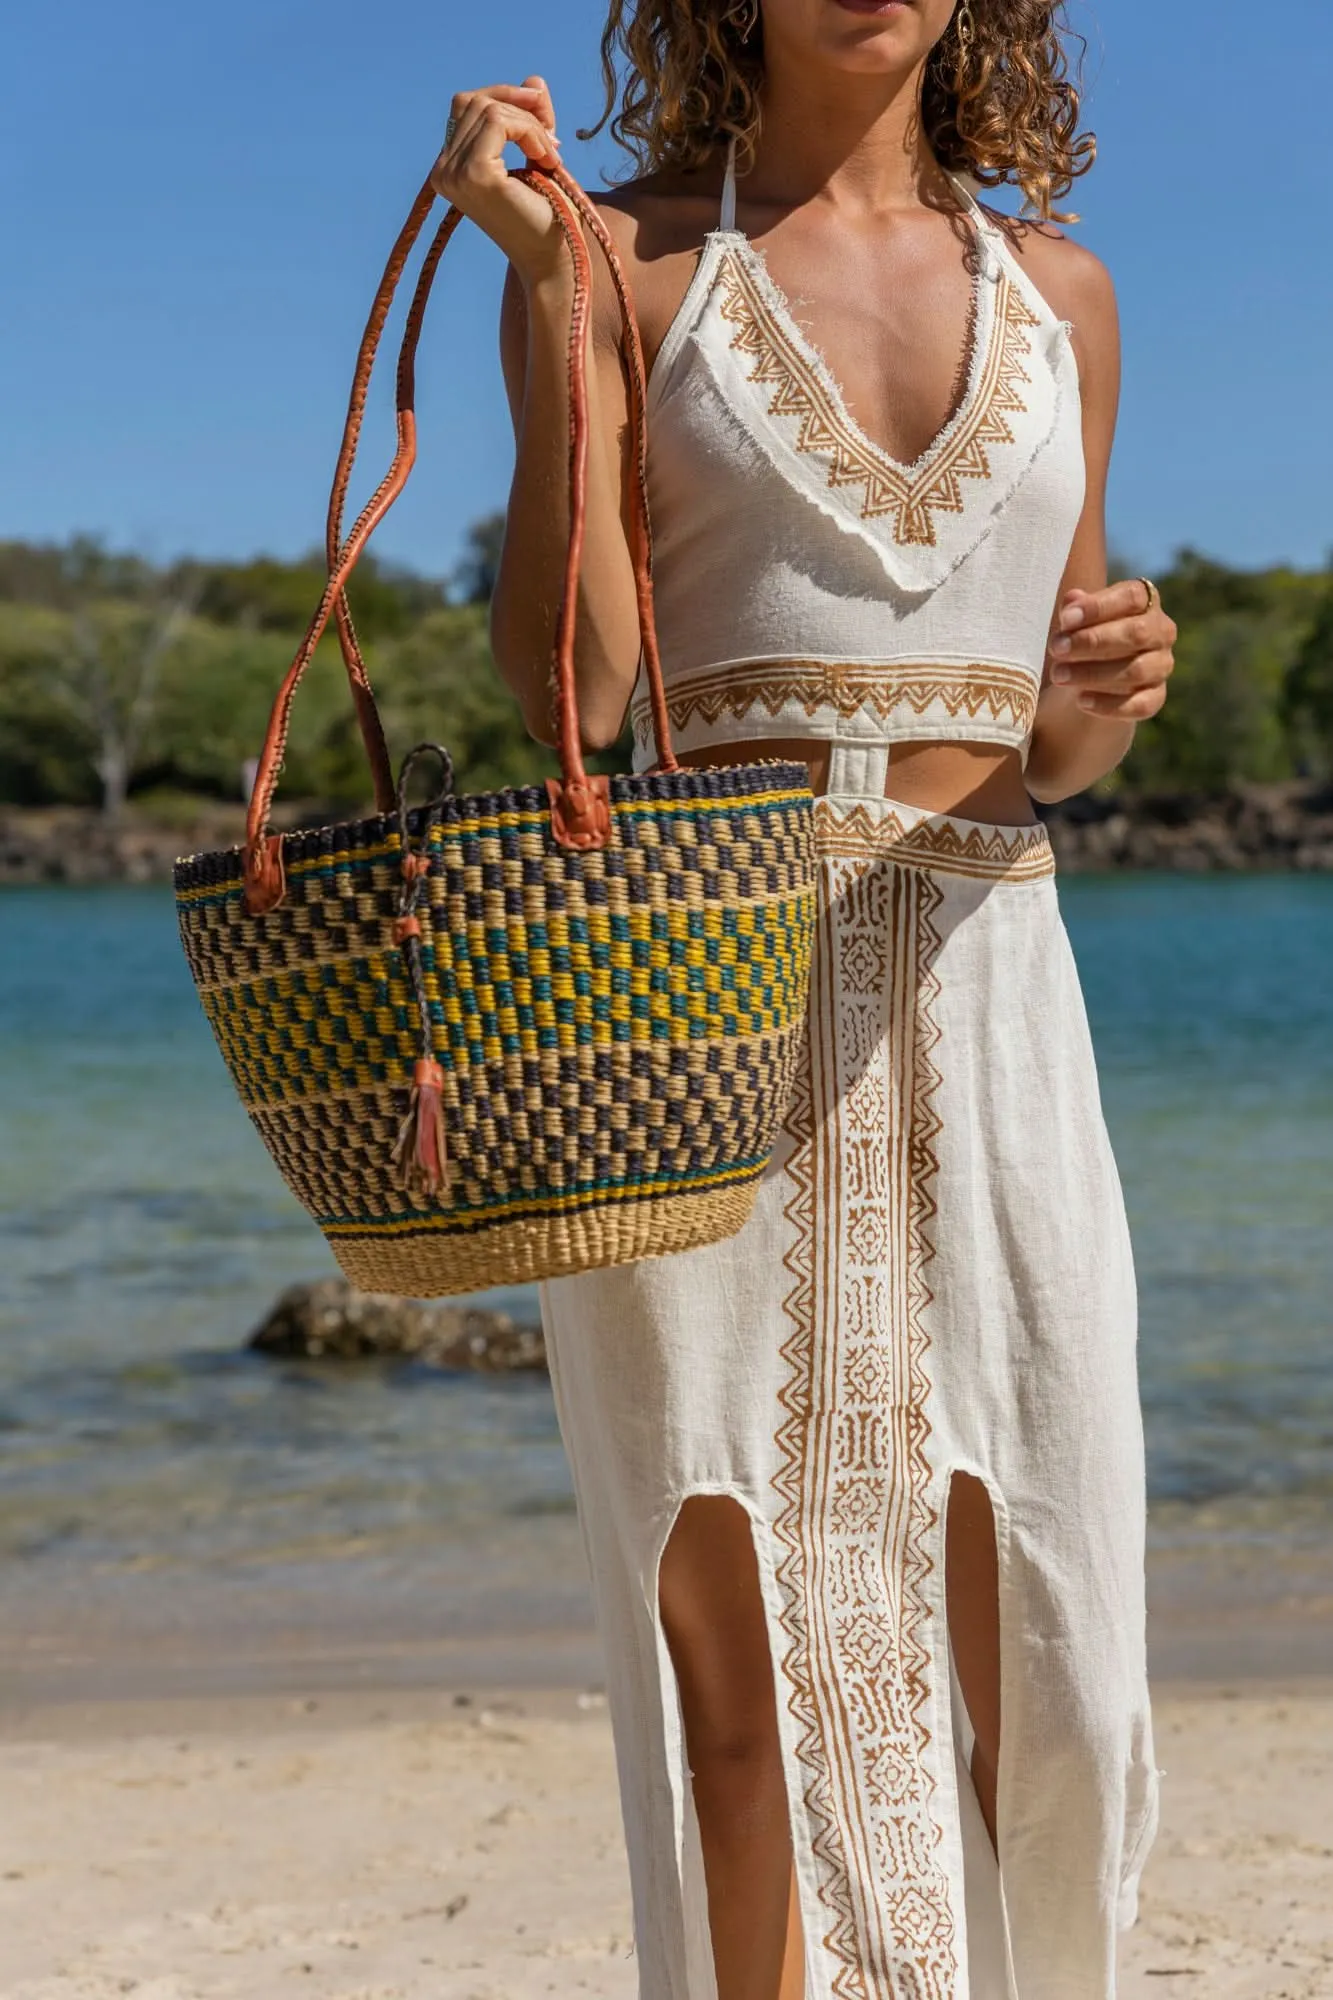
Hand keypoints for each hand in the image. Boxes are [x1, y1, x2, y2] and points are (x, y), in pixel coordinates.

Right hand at [430, 78, 568, 284]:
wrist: (553, 261)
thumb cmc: (547, 217)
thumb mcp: (538, 154)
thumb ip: (532, 118)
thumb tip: (533, 80)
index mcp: (449, 168)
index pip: (467, 105)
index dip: (507, 102)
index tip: (545, 128)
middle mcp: (443, 171)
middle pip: (476, 101)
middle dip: (521, 109)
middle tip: (554, 139)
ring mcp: (454, 174)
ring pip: (490, 109)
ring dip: (531, 125)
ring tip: (552, 157)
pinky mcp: (474, 174)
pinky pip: (500, 122)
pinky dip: (531, 132)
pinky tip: (547, 160)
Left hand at [1047, 578, 1177, 720]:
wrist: (1092, 677)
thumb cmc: (1085, 635)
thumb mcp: (1076, 620)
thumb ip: (1074, 609)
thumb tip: (1072, 599)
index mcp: (1146, 602)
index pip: (1132, 597)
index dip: (1099, 606)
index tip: (1065, 619)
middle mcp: (1161, 632)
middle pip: (1136, 633)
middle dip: (1092, 641)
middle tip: (1057, 649)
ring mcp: (1161, 665)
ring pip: (1136, 671)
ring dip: (1093, 673)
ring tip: (1059, 675)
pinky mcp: (1156, 696)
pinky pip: (1140, 704)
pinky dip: (1108, 704)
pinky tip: (1081, 701)